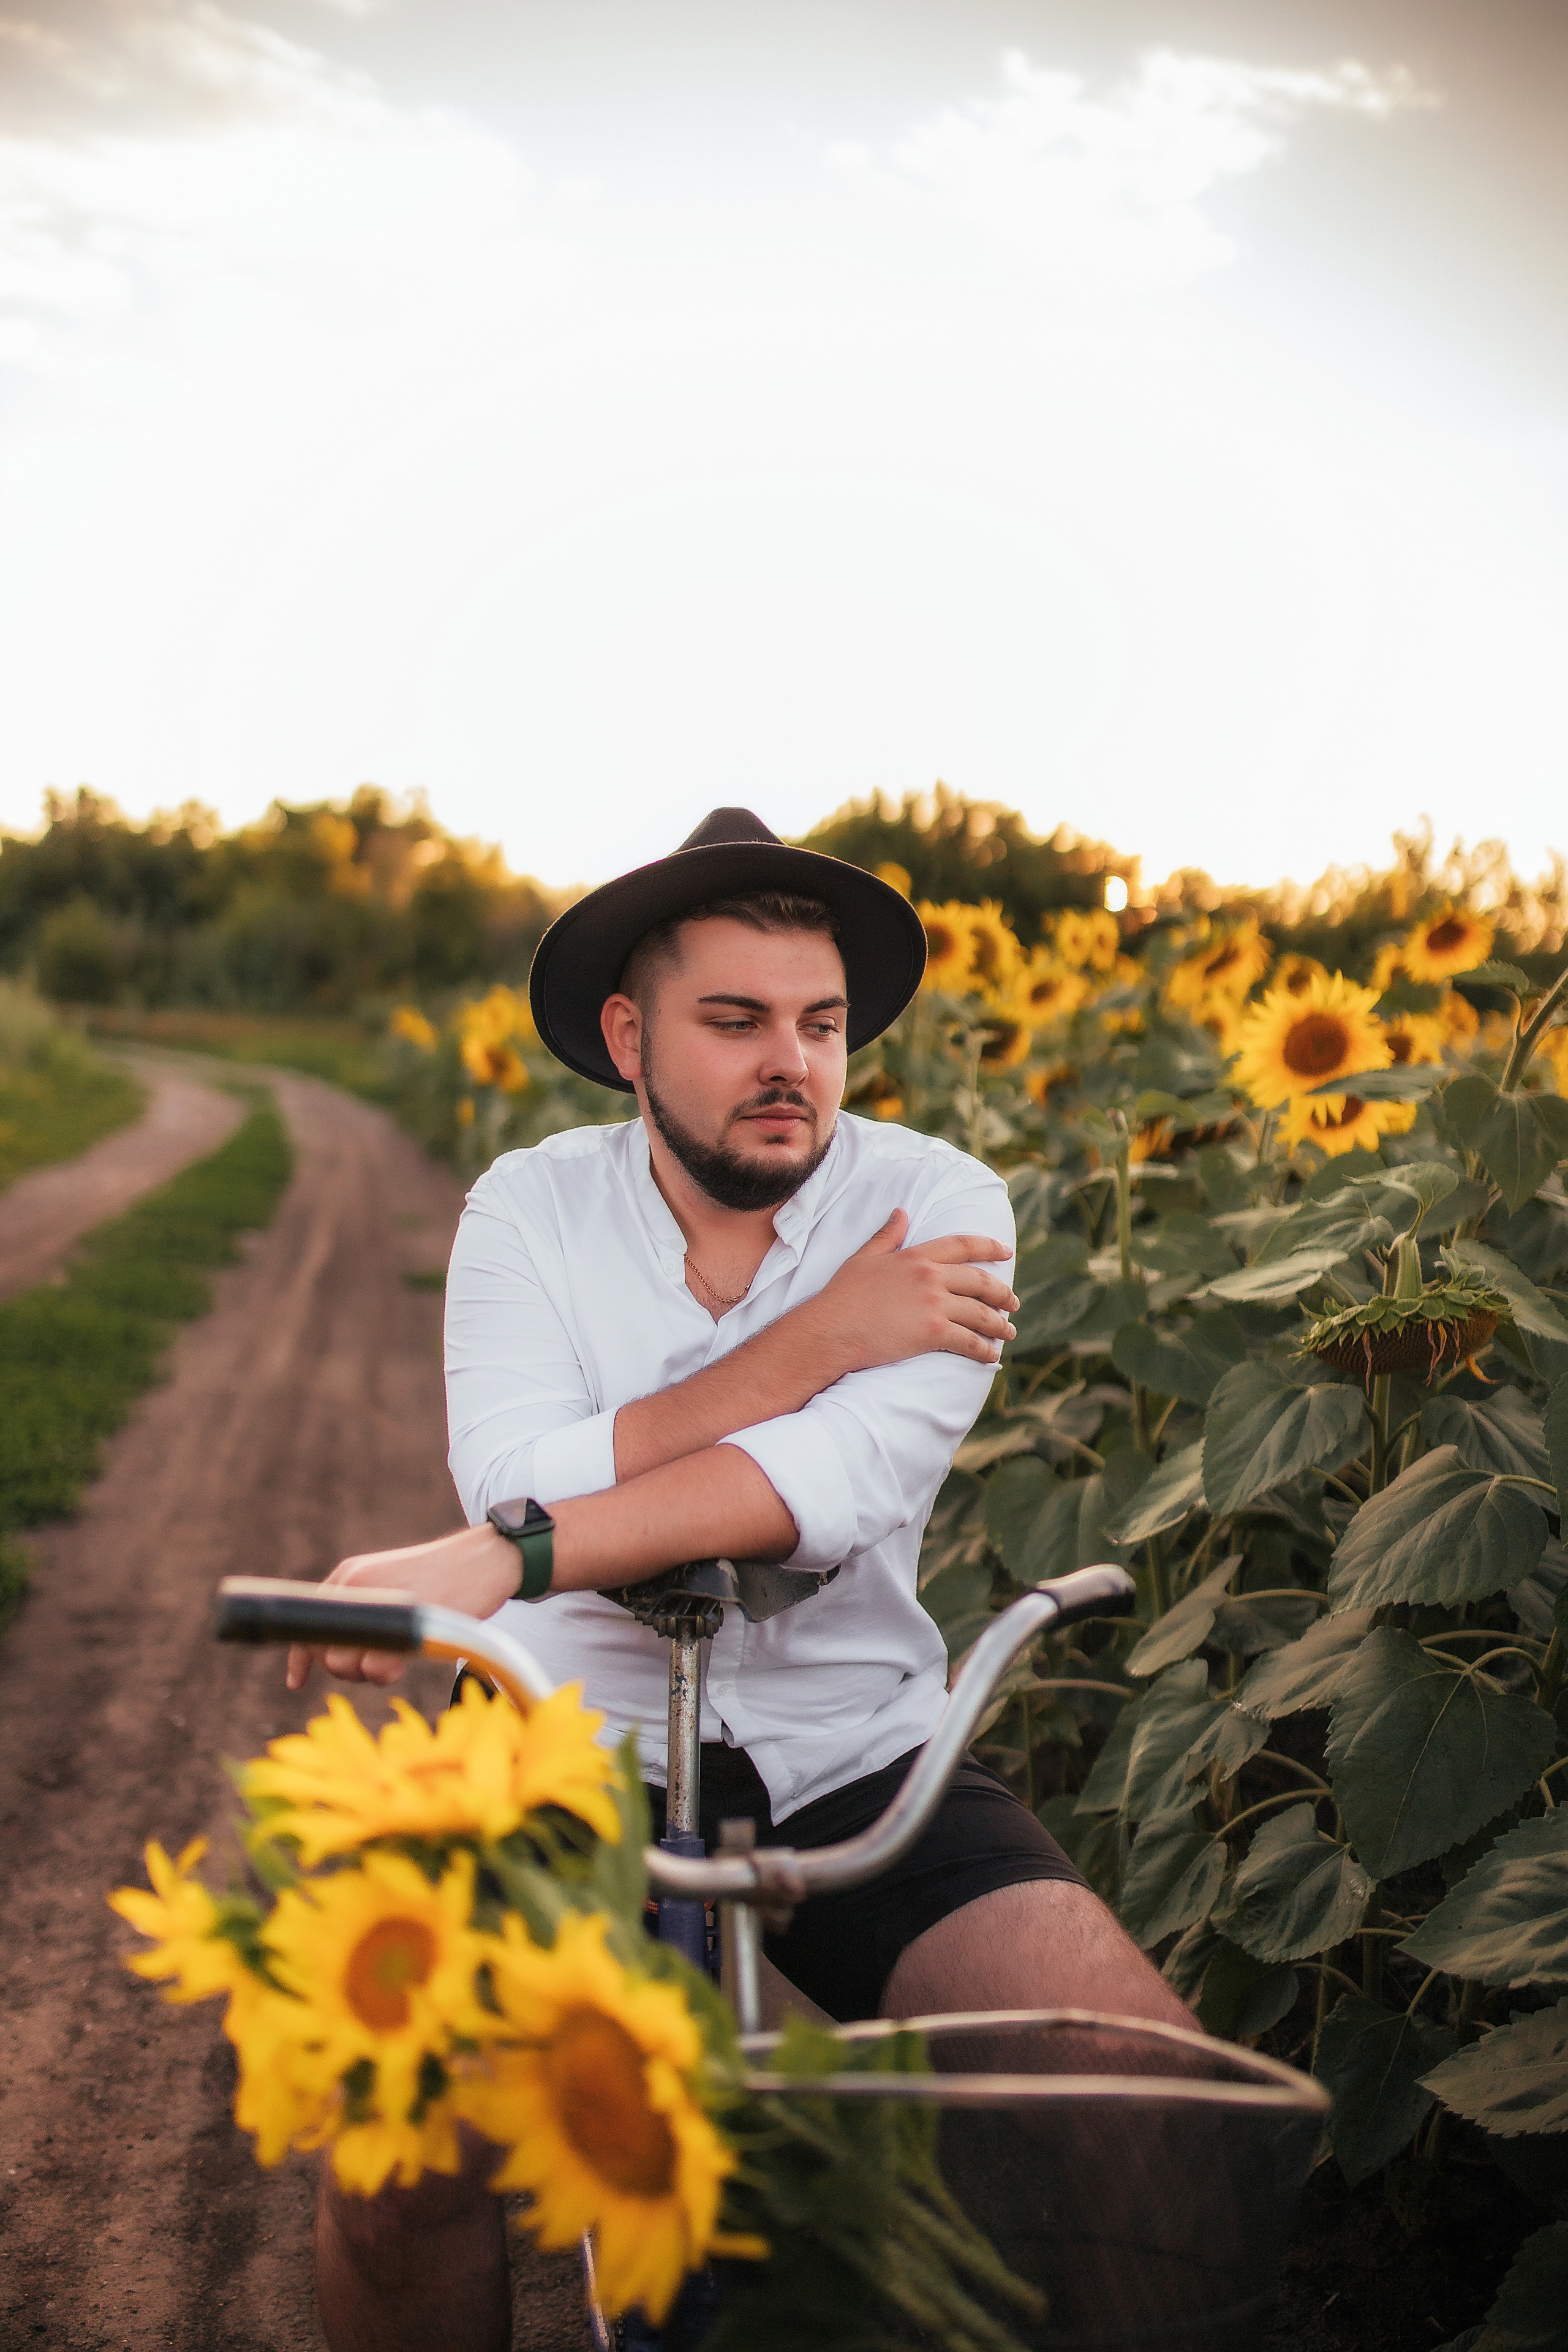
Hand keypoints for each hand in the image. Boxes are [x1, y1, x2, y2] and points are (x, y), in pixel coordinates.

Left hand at [284, 1523, 516, 1691]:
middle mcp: (356, 1584)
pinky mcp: (402, 1621)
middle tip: (378, 1665)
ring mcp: (377, 1603)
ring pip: (344, 1663)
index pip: (307, 1623)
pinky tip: (400, 1668)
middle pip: (325, 1651)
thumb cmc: (444, 1577)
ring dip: (366, 1675)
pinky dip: (384, 1675)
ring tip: (393, 1665)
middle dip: (346, 1670)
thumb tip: (338, 1651)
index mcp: (350, 1574)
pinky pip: (373, 1666)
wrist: (484, 1559)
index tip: (297, 1682)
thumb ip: (363, 1607)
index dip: (301, 1658)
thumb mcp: (392, 1581)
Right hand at [808, 1209, 1016, 1373]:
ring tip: (1009, 1332)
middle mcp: (931, 1277)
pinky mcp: (933, 1333)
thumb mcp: (864, 1258)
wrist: (830, 1330)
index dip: (988, 1246)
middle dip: (1002, 1293)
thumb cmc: (841, 1296)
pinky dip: (985, 1350)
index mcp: (916, 1257)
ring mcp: (934, 1305)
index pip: (962, 1245)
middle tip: (1013, 1302)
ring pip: (980, 1313)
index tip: (1005, 1251)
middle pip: (980, 1281)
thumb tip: (901, 1212)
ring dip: (999, 1325)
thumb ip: (887, 1236)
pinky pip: (969, 1341)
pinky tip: (992, 1356)